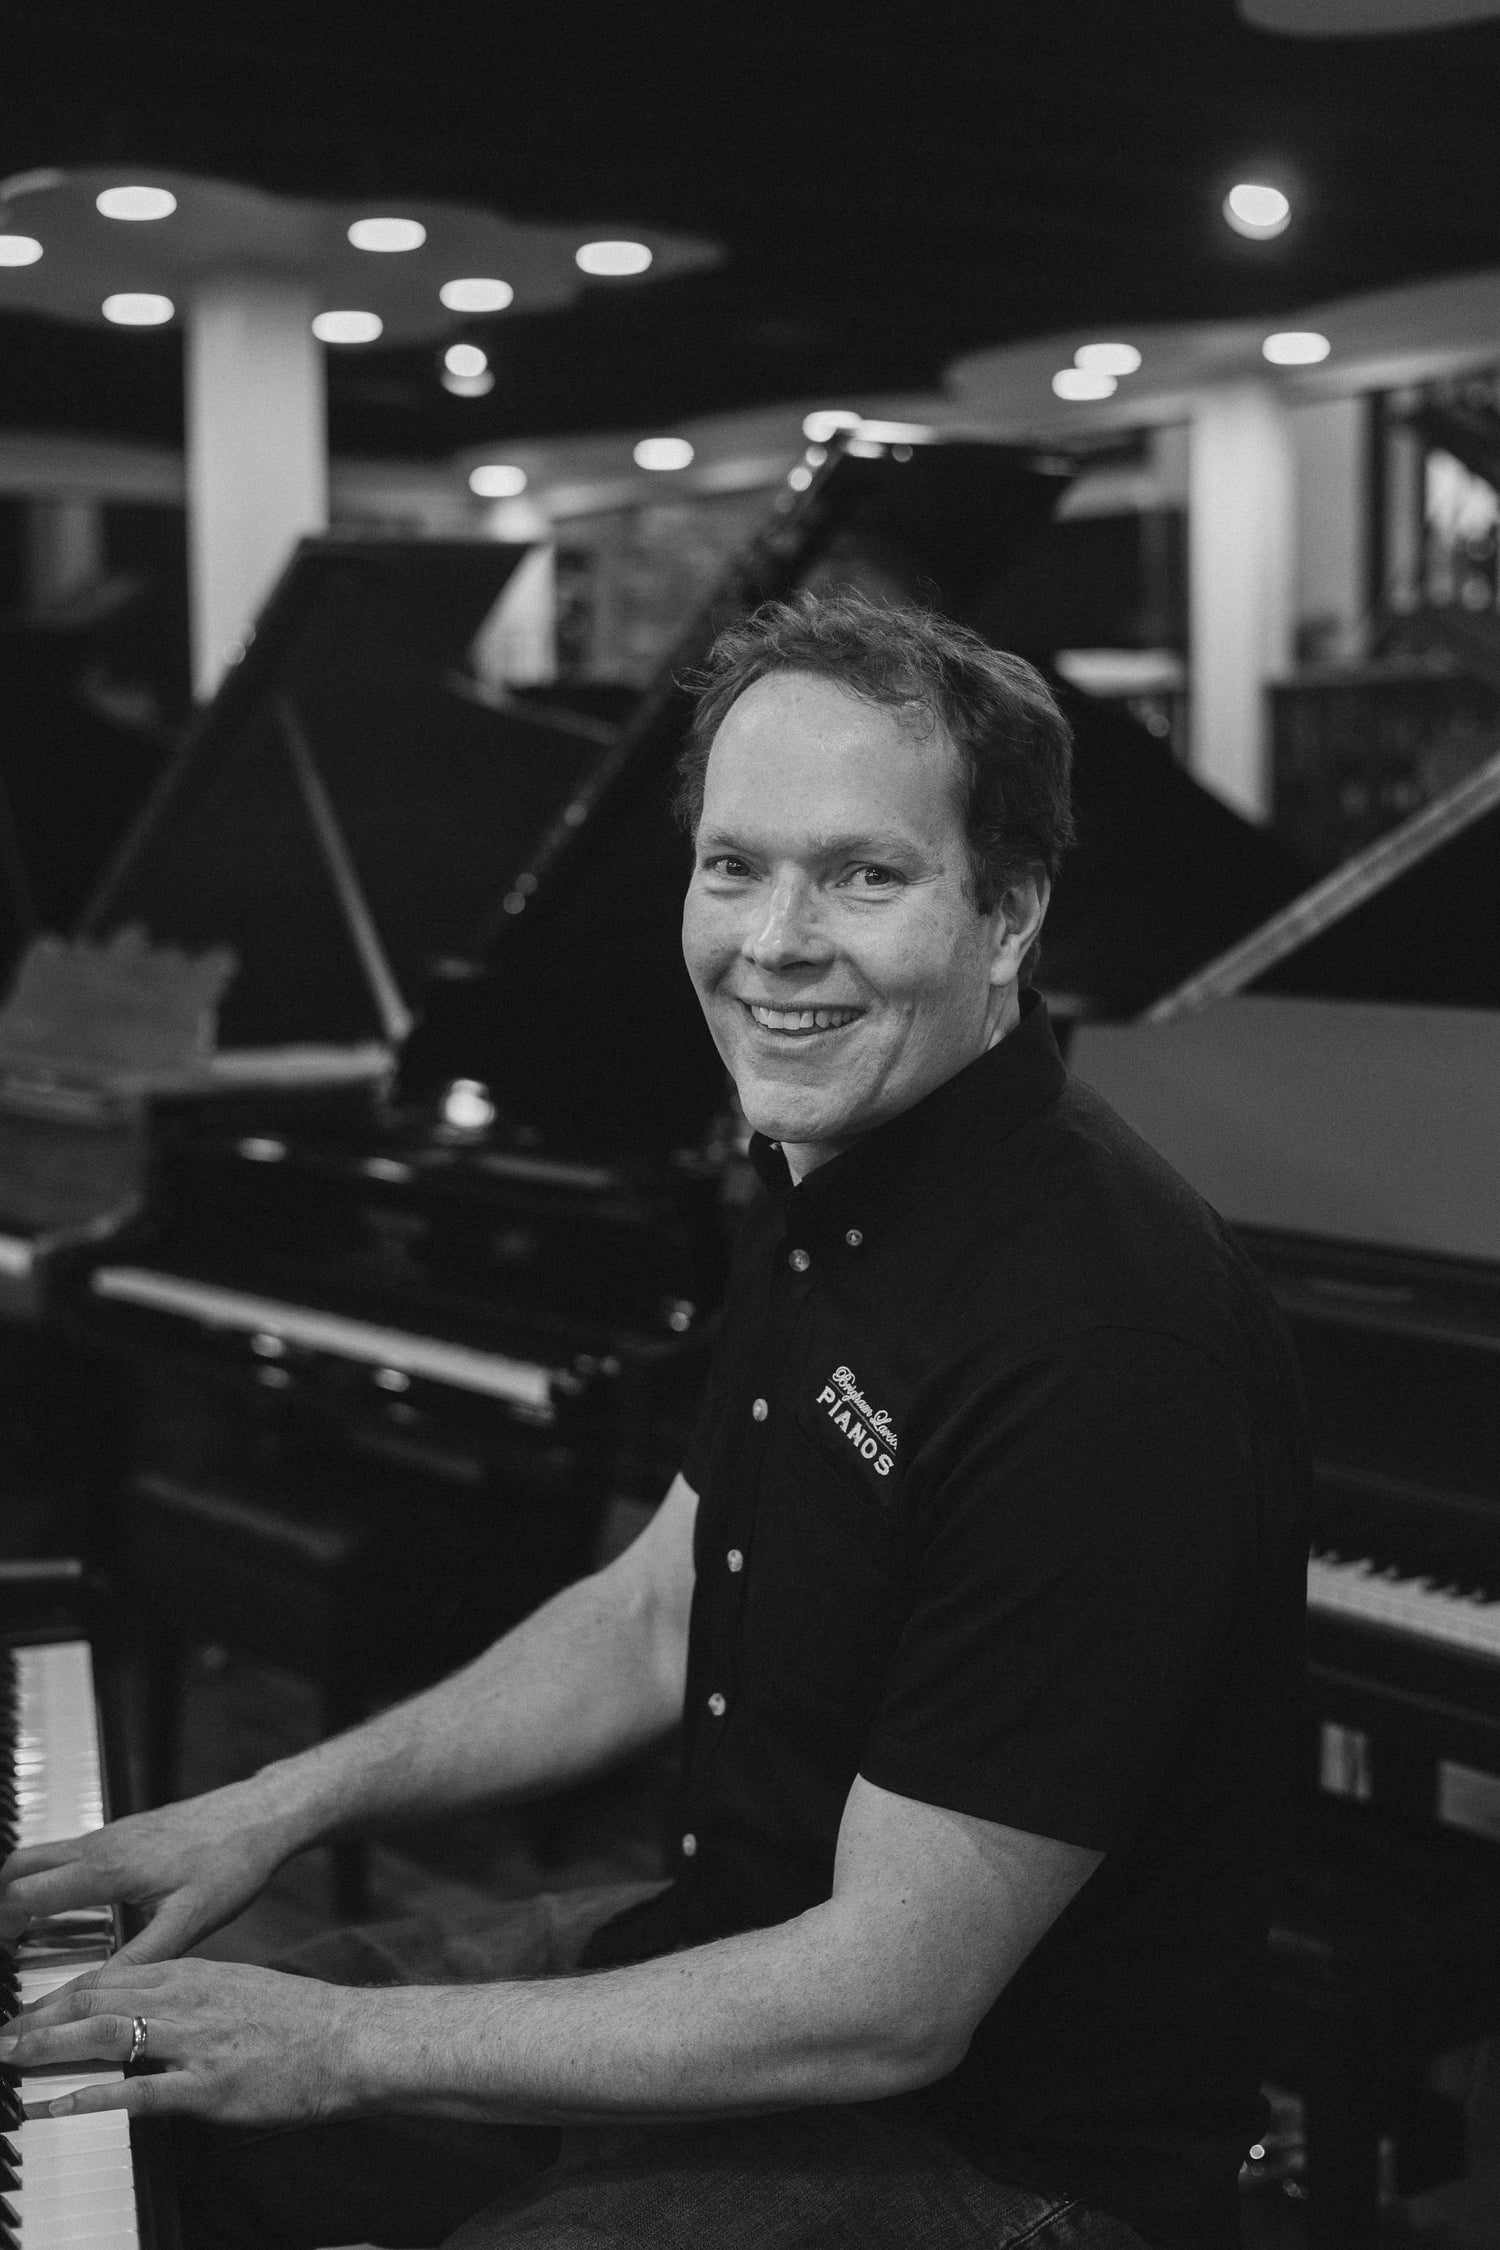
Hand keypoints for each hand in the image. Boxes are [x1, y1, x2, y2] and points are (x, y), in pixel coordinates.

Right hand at [0, 1779, 292, 1963]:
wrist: (260, 1814)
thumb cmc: (230, 1865)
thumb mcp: (188, 1922)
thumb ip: (137, 1959)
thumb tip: (92, 1995)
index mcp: (106, 1869)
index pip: (23, 1895)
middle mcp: (100, 1844)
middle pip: (18, 1867)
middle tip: (2, 1946)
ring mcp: (111, 1833)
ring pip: (43, 1855)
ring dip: (23, 1889)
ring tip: (24, 1935)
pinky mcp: (126, 1831)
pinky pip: (69, 1852)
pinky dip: (51, 1878)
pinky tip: (70, 1908)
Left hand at [0, 1956, 360, 2124]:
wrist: (348, 2037)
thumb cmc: (298, 2018)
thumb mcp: (237, 1988)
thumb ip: (190, 1996)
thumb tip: (149, 2009)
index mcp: (192, 1973)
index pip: (107, 1976)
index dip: (58, 1995)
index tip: (23, 2010)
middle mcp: (185, 1998)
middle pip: (94, 2000)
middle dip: (37, 2019)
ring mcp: (193, 2041)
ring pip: (105, 2034)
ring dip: (48, 2048)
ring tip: (8, 2060)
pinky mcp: (206, 2086)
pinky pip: (135, 2091)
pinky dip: (87, 2098)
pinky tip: (54, 2106)